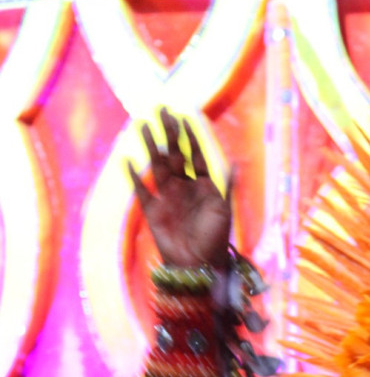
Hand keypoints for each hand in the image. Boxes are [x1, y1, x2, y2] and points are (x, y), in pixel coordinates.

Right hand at [128, 107, 231, 268]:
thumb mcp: (223, 210)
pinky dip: (134, 177)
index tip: (184, 116)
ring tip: (142, 125)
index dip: (190, 136)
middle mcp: (184, 188)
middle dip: (169, 133)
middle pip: (175, 155)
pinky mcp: (153, 212)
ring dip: (150, 146)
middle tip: (162, 109)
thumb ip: (226, 186)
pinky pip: (142, 192)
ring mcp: (168, 198)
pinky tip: (127, 160)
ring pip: (157, 166)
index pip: (196, 155)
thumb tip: (235, 162)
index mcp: (204, 186)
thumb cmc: (215, 240)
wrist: (197, 267)